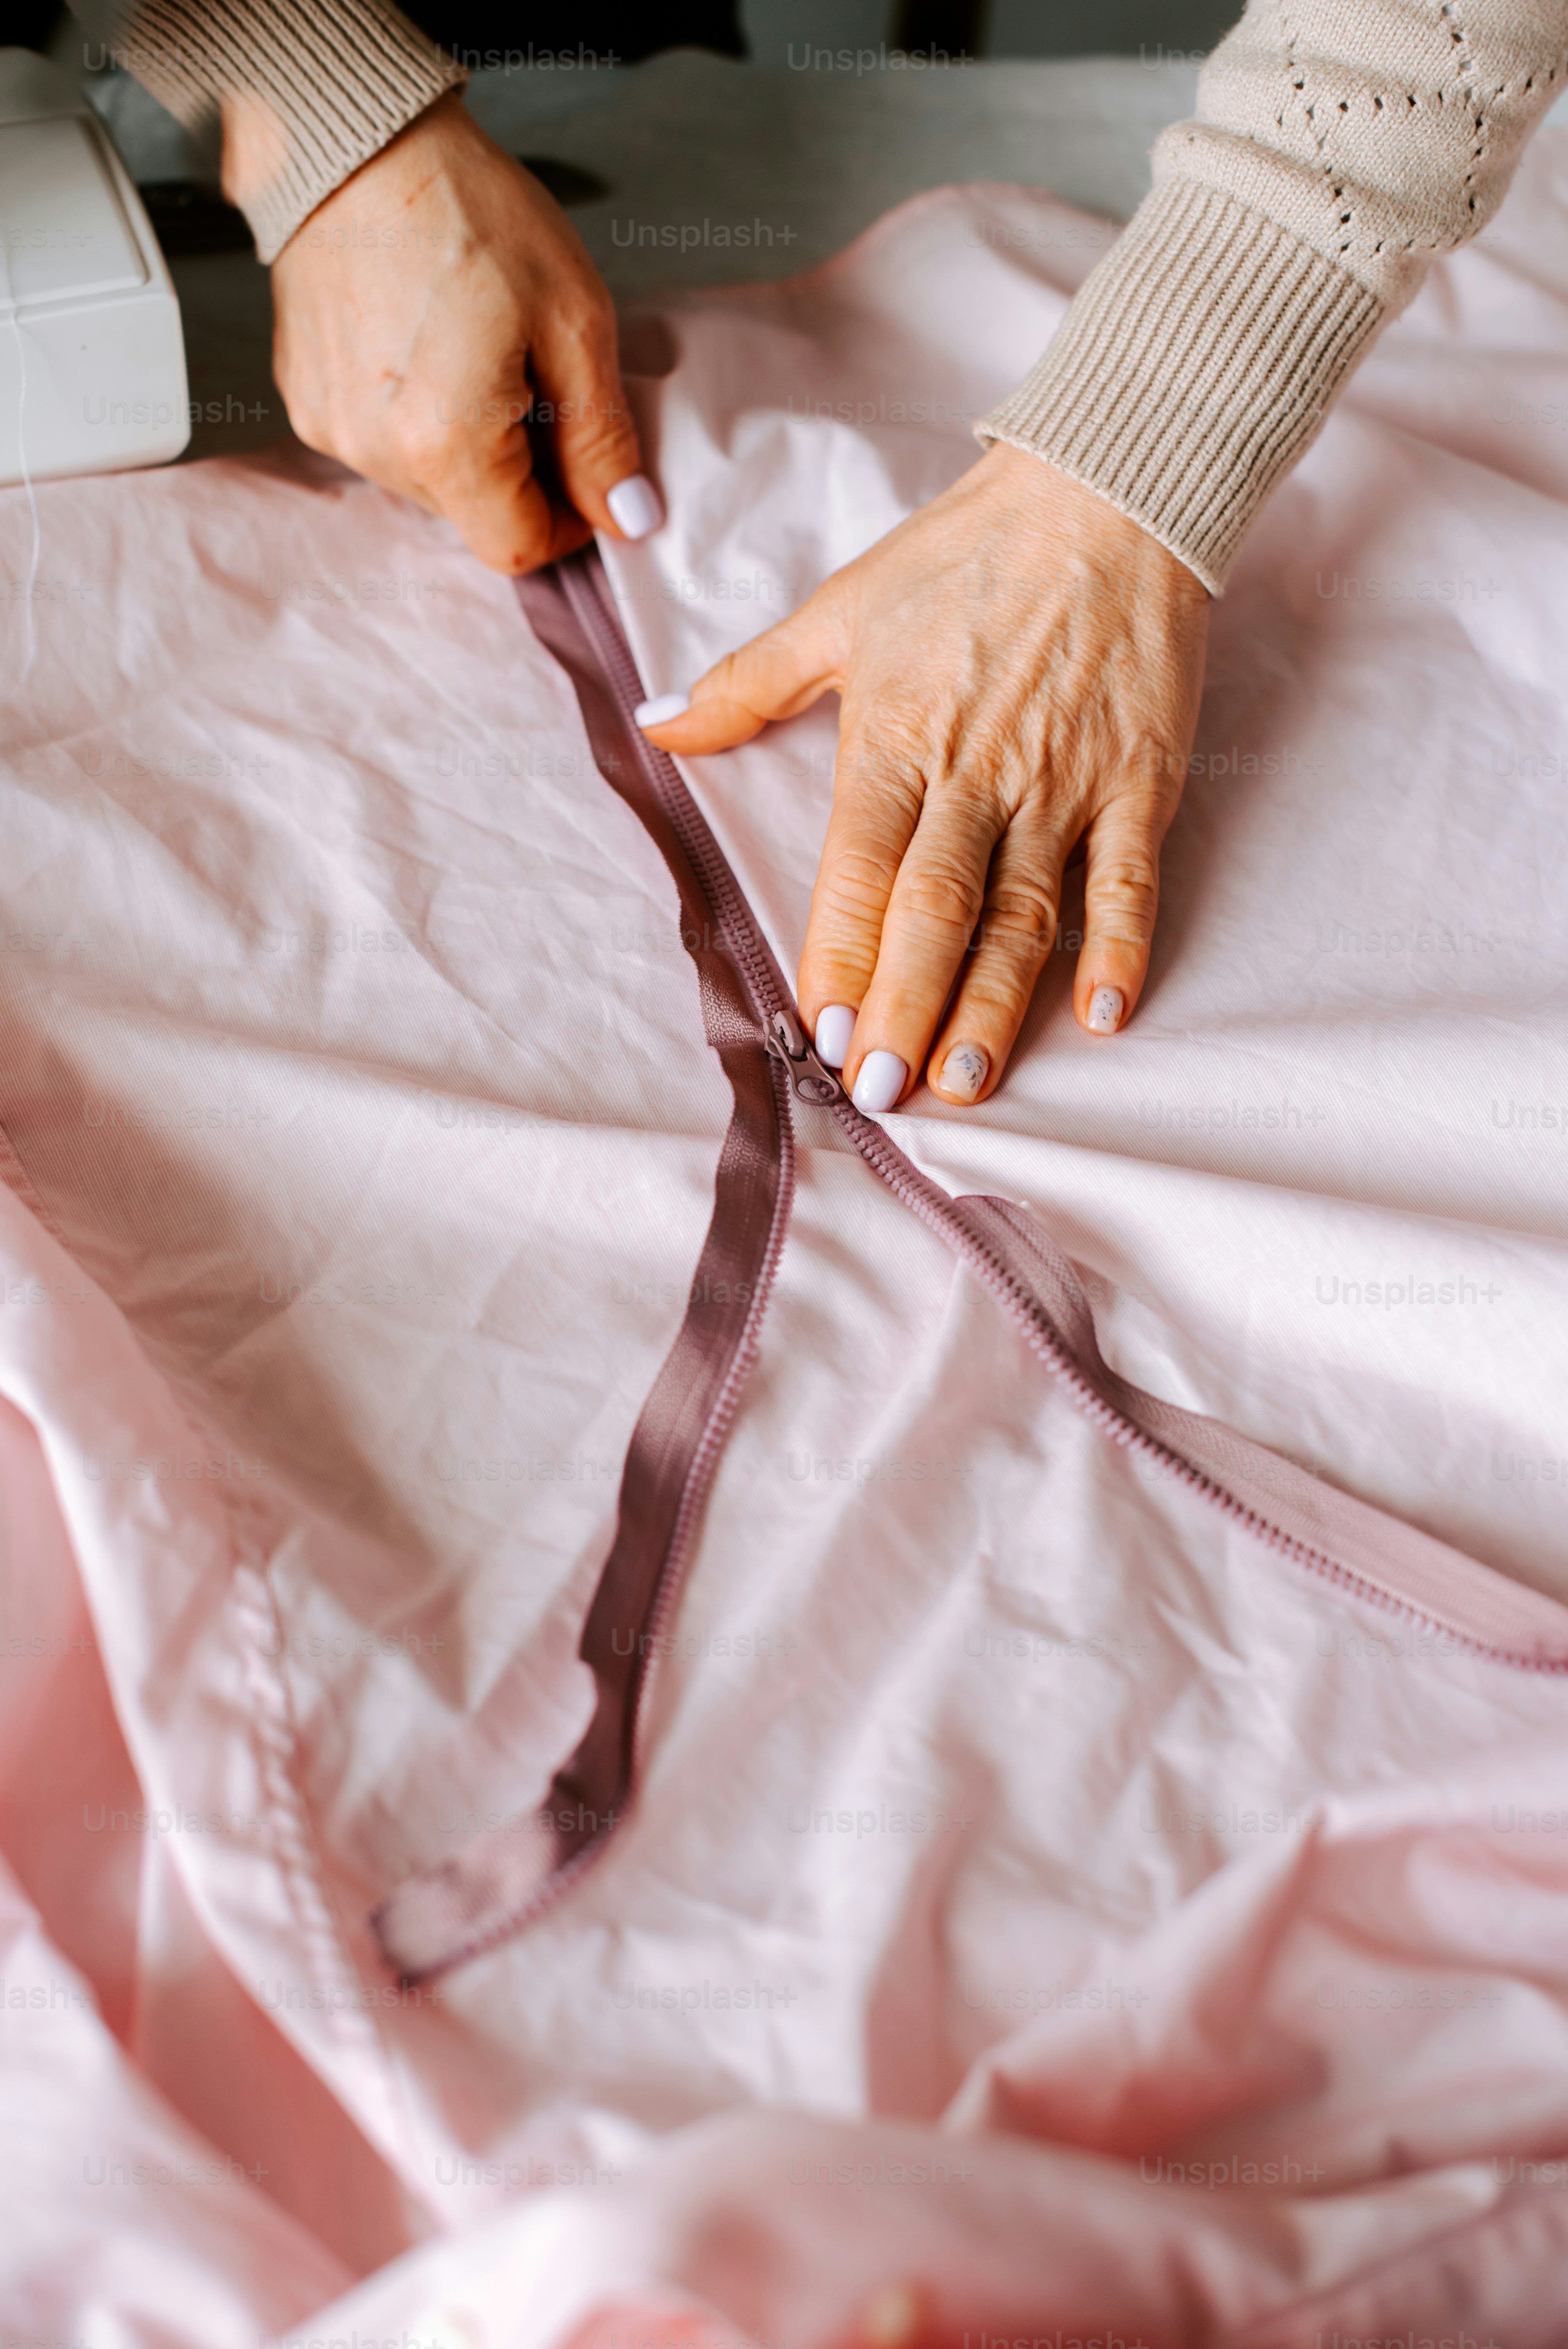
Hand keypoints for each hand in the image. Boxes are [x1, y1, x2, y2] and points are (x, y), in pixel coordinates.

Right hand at [258, 93, 659, 571]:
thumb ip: (601, 436)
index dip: (568, 524)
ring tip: (477, 347)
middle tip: (537, 379)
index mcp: (446, 445)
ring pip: (428, 479)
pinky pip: (382, 438)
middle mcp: (375, 453)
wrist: (356, 138)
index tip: (588, 475)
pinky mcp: (307, 399)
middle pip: (474, 512)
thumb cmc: (466, 209)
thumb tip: (629, 518)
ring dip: (468, 438)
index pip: (519, 546)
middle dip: (520, 470)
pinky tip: (428, 340)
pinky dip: (419, 411)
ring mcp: (333, 428)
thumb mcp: (571, 320)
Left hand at [639, 445, 1209, 1110]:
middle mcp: (979, 772)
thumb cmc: (966, 555)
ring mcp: (1065, 782)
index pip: (859, 868)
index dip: (839, 953)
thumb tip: (657, 729)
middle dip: (905, 1007)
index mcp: (898, 736)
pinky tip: (1102, 1017)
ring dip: (994, 1004)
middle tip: (882, 1091)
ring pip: (1025, 914)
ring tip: (967, 1082)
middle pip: (936, 910)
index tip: (821, 1031)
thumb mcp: (840, 608)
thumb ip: (746, 684)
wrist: (1109, 492)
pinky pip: (1129, 880)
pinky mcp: (1139, 781)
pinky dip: (1121, 948)